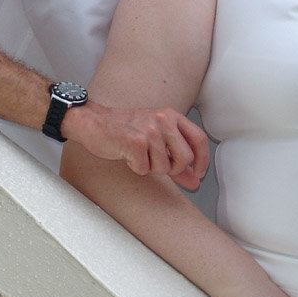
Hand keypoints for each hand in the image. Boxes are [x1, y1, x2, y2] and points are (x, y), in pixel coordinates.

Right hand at [62, 102, 208, 189]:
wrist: (94, 123)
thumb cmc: (125, 130)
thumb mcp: (156, 139)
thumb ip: (177, 159)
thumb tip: (196, 180)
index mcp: (172, 115)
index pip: (199, 139)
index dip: (203, 160)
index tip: (198, 174)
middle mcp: (164, 119)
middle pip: (185, 158)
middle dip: (173, 169)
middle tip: (158, 165)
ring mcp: (150, 130)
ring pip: (165, 167)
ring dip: (151, 168)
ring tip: (139, 155)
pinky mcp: (136, 142)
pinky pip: (145, 169)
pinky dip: (137, 168)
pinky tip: (129, 156)